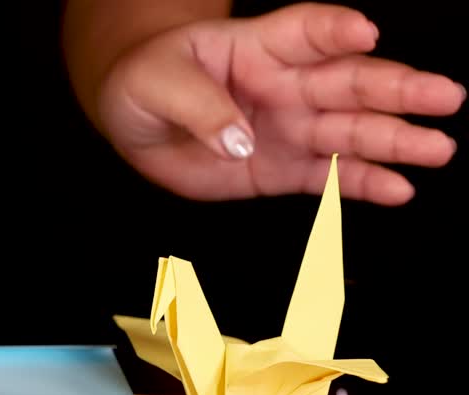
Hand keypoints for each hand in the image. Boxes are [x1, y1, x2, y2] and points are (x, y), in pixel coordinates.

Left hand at [97, 2, 463, 204]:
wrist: (133, 120)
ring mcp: (290, 126)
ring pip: (352, 130)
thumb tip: (239, 141)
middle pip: (350, 81)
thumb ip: (197, 107)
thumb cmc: (144, 82)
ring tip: (438, 148)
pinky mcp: (283, 168)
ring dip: (396, 139)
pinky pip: (328, 175)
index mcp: (257, 46)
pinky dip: (363, 183)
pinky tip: (399, 189)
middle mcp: (286, 83)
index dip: (335, 30)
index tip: (365, 33)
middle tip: (445, 95)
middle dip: (398, 88)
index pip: (305, 30)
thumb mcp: (156, 83)